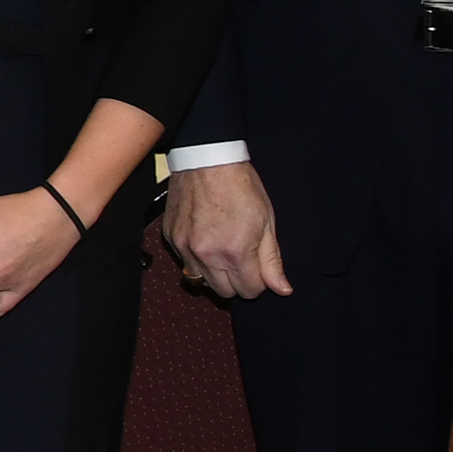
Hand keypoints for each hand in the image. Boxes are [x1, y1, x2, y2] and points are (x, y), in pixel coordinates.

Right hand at [166, 162, 289, 299]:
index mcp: (236, 252)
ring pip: (201, 280)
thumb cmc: (241, 186)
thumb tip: (282, 289)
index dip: (258, 282)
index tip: (257, 266)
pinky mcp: (170, 237)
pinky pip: (185, 261)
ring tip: (221, 248)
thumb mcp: (266, 221)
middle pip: (224, 292)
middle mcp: (207, 255)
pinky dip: (196, 256)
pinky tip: (204, 236)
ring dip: (214, 272)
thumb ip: (272, 260)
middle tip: (241, 258)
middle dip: (236, 281)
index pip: (249, 291)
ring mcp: (185, 247)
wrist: (206, 159)